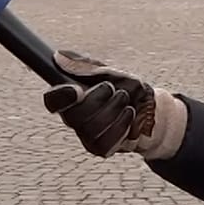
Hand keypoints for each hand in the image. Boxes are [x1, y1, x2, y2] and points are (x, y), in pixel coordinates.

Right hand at [43, 51, 184, 158]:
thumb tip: (59, 56)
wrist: (152, 109)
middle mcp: (73, 118)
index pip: (52, 100)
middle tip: (114, 90)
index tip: (77, 90)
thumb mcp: (110, 71)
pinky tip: (128, 116)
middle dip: (100, 100)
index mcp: (71, 96)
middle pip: (74, 115)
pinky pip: (104, 141)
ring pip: (91, 128)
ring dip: (114, 110)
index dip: (60, 96)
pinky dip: (121, 125)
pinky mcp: (99, 148)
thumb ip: (85, 67)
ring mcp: (85, 135)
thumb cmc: (128, 89)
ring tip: (125, 102)